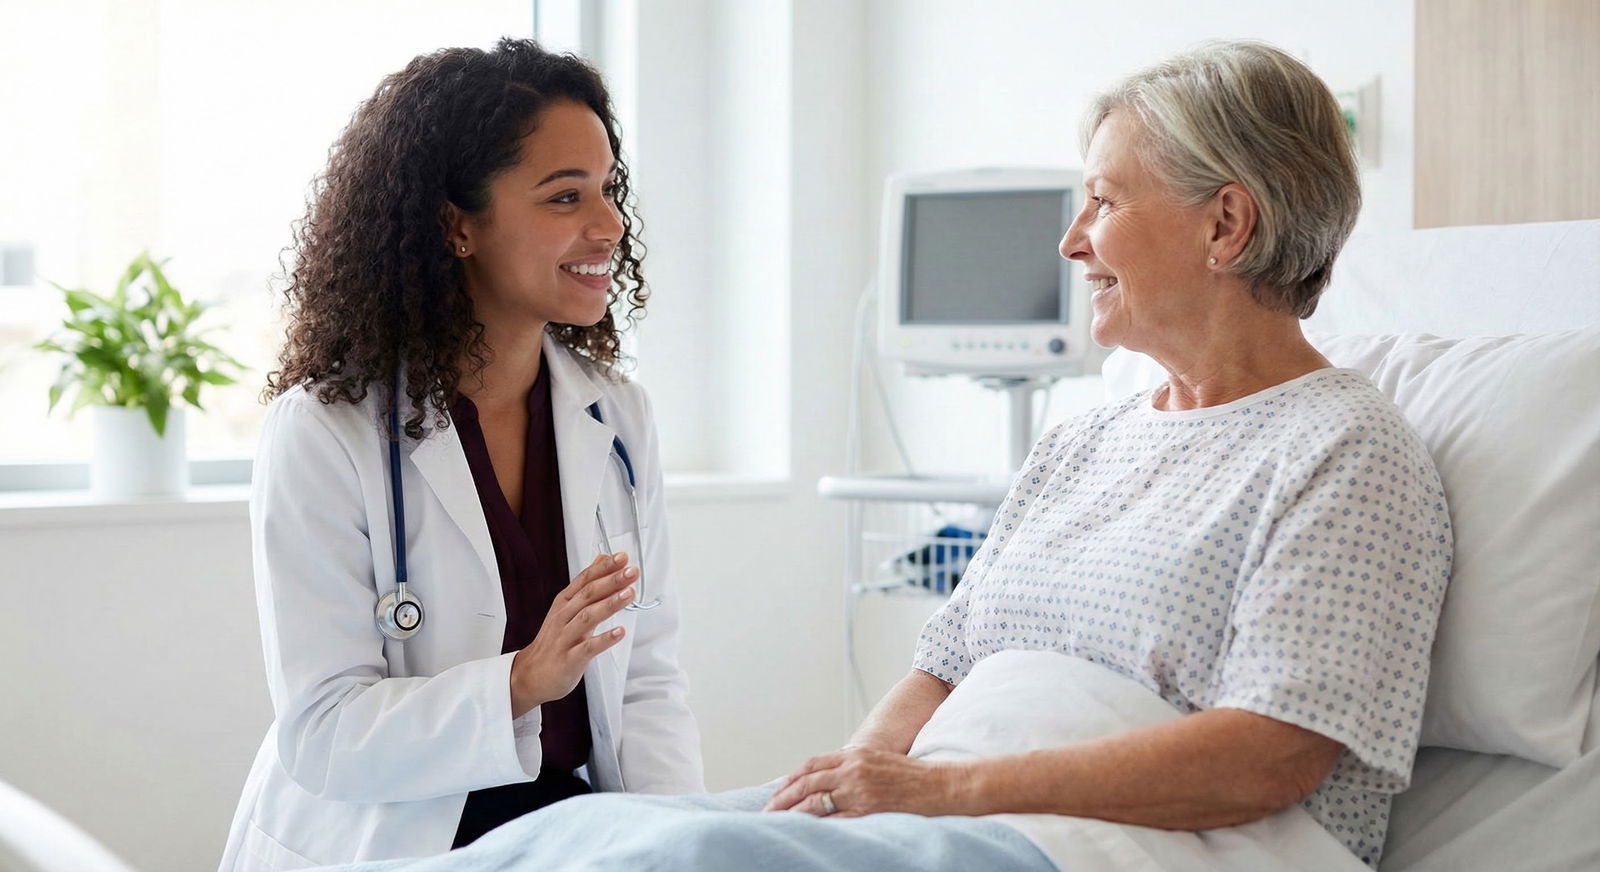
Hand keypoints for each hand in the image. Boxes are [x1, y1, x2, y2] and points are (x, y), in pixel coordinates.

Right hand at [508, 552, 636, 716]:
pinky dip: (604, 639)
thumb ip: (586, 585)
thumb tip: (602, 559)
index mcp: (564, 603)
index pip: (584, 580)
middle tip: (631, 572)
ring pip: (587, 617)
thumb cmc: (553, 641)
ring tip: (628, 594)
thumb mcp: (566, 608)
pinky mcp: (569, 659)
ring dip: (609, 604)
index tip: (622, 557)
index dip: (603, 568)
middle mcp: (564, 617)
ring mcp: (565, 638)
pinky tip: (619, 632)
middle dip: (611, 581)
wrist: (530, 675)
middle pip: (587, 595)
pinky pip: (587, 648)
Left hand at [762, 748, 965, 817]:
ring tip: (780, 823)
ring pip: (815, 802)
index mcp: (854, 756)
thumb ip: (853, 767)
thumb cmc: (913, 776)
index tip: (779, 791)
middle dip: (784, 797)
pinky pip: (836, 820)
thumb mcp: (878, 761)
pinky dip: (818, 826)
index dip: (792, 778)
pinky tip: (806, 832)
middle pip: (807, 783)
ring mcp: (860, 791)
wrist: (940, 785)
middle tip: (768, 810)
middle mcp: (853, 770)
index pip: (812, 764)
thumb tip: (830, 780)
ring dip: (793, 813)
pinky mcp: (869, 810)